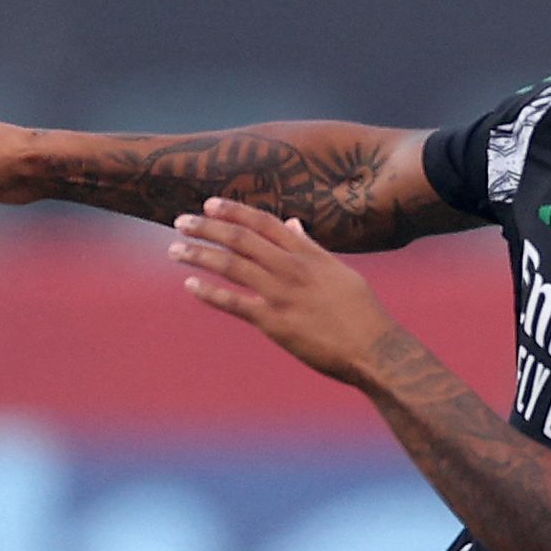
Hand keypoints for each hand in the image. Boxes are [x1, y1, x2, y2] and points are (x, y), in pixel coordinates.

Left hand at [167, 199, 397, 382]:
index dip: (235, 210)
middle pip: (241, 238)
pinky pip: (234, 303)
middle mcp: (292, 268)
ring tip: (175, 249)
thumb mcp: (339, 272)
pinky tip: (189, 285)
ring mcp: (282, 294)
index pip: (264, 223)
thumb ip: (312, 247)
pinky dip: (209, 293)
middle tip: (180, 221)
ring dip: (200, 254)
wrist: (375, 348)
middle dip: (208, 227)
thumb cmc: (361, 313)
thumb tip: (292, 224)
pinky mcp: (275, 323)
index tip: (210, 202)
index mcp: (308, 254)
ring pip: (232, 265)